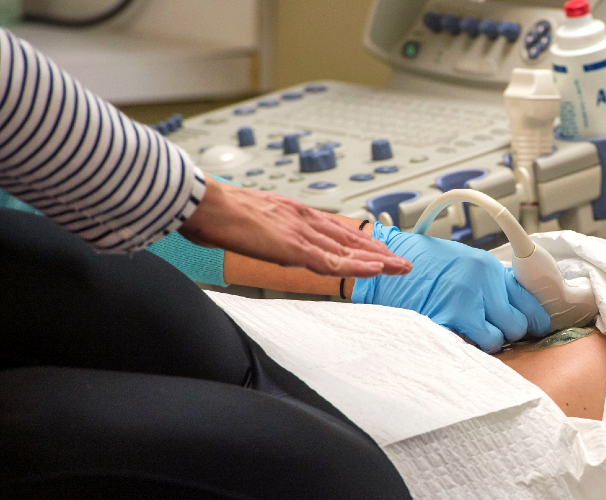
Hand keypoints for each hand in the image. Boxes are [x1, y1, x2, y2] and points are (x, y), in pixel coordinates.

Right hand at [179, 174, 409, 277]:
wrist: (201, 202)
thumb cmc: (216, 212)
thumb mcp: (250, 220)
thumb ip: (266, 231)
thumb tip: (267, 240)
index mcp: (293, 213)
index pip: (336, 229)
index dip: (360, 241)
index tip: (378, 249)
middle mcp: (304, 219)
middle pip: (349, 238)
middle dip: (377, 250)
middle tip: (401, 260)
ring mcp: (301, 232)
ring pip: (348, 249)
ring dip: (377, 259)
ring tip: (400, 267)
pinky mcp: (293, 246)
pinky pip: (332, 261)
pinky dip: (357, 266)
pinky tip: (376, 270)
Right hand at [351, 221, 549, 352]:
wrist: (384, 263)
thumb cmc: (425, 263)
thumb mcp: (466, 261)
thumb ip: (492, 282)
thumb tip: (517, 305)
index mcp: (488, 268)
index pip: (530, 302)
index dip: (534, 320)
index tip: (533, 327)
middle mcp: (480, 285)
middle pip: (517, 326)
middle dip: (508, 332)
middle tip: (494, 328)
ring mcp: (460, 305)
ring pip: (495, 341)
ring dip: (486, 341)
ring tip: (472, 331)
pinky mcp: (441, 323)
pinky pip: (467, 347)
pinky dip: (463, 346)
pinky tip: (455, 334)